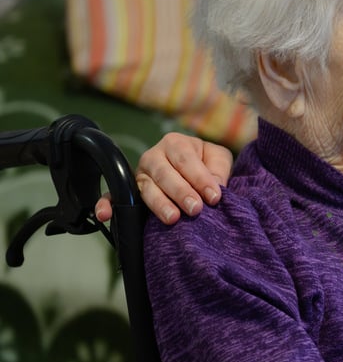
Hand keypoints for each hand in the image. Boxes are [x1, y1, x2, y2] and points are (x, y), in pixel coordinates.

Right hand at [94, 133, 233, 224]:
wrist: (195, 173)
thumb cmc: (207, 164)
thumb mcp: (218, 160)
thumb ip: (218, 170)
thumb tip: (215, 188)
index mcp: (175, 143)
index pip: (185, 160)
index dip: (200, 178)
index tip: (214, 197)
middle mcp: (153, 157)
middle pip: (164, 173)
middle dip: (180, 192)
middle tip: (195, 209)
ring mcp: (140, 174)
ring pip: (145, 188)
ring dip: (158, 204)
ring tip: (173, 218)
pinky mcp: (128, 191)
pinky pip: (113, 196)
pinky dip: (107, 204)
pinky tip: (105, 215)